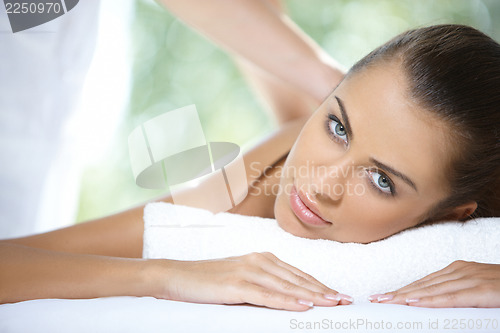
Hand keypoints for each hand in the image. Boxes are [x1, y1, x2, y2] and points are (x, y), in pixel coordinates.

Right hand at [152, 252, 352, 310]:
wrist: (177, 276)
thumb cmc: (208, 279)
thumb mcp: (240, 279)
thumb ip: (262, 285)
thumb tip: (286, 297)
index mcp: (261, 259)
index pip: (297, 274)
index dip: (319, 284)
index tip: (337, 294)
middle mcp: (259, 261)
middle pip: (298, 279)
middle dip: (323, 290)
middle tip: (346, 300)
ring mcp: (248, 272)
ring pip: (287, 287)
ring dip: (312, 296)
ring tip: (333, 304)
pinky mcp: (237, 285)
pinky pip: (267, 296)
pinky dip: (287, 301)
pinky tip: (303, 306)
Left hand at [369, 260, 499, 307]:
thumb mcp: (476, 290)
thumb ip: (457, 293)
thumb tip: (433, 302)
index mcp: (458, 270)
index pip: (424, 282)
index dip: (402, 290)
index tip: (383, 296)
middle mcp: (461, 271)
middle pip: (423, 285)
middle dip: (398, 293)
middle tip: (376, 300)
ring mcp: (472, 278)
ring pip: (433, 290)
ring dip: (408, 296)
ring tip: (387, 302)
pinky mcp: (483, 289)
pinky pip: (453, 296)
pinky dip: (432, 299)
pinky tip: (415, 302)